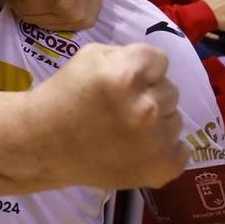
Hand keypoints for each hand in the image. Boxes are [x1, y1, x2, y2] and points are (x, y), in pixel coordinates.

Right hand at [34, 42, 185, 189]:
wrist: (42, 144)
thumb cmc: (63, 96)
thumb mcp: (89, 57)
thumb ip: (128, 55)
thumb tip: (155, 69)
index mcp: (126, 76)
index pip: (160, 60)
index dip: (141, 69)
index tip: (121, 82)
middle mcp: (146, 108)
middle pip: (171, 90)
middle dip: (149, 95)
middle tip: (120, 108)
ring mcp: (155, 141)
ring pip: (176, 120)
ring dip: (156, 123)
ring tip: (125, 131)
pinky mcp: (160, 168)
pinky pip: (182, 150)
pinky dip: (164, 150)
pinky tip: (138, 150)